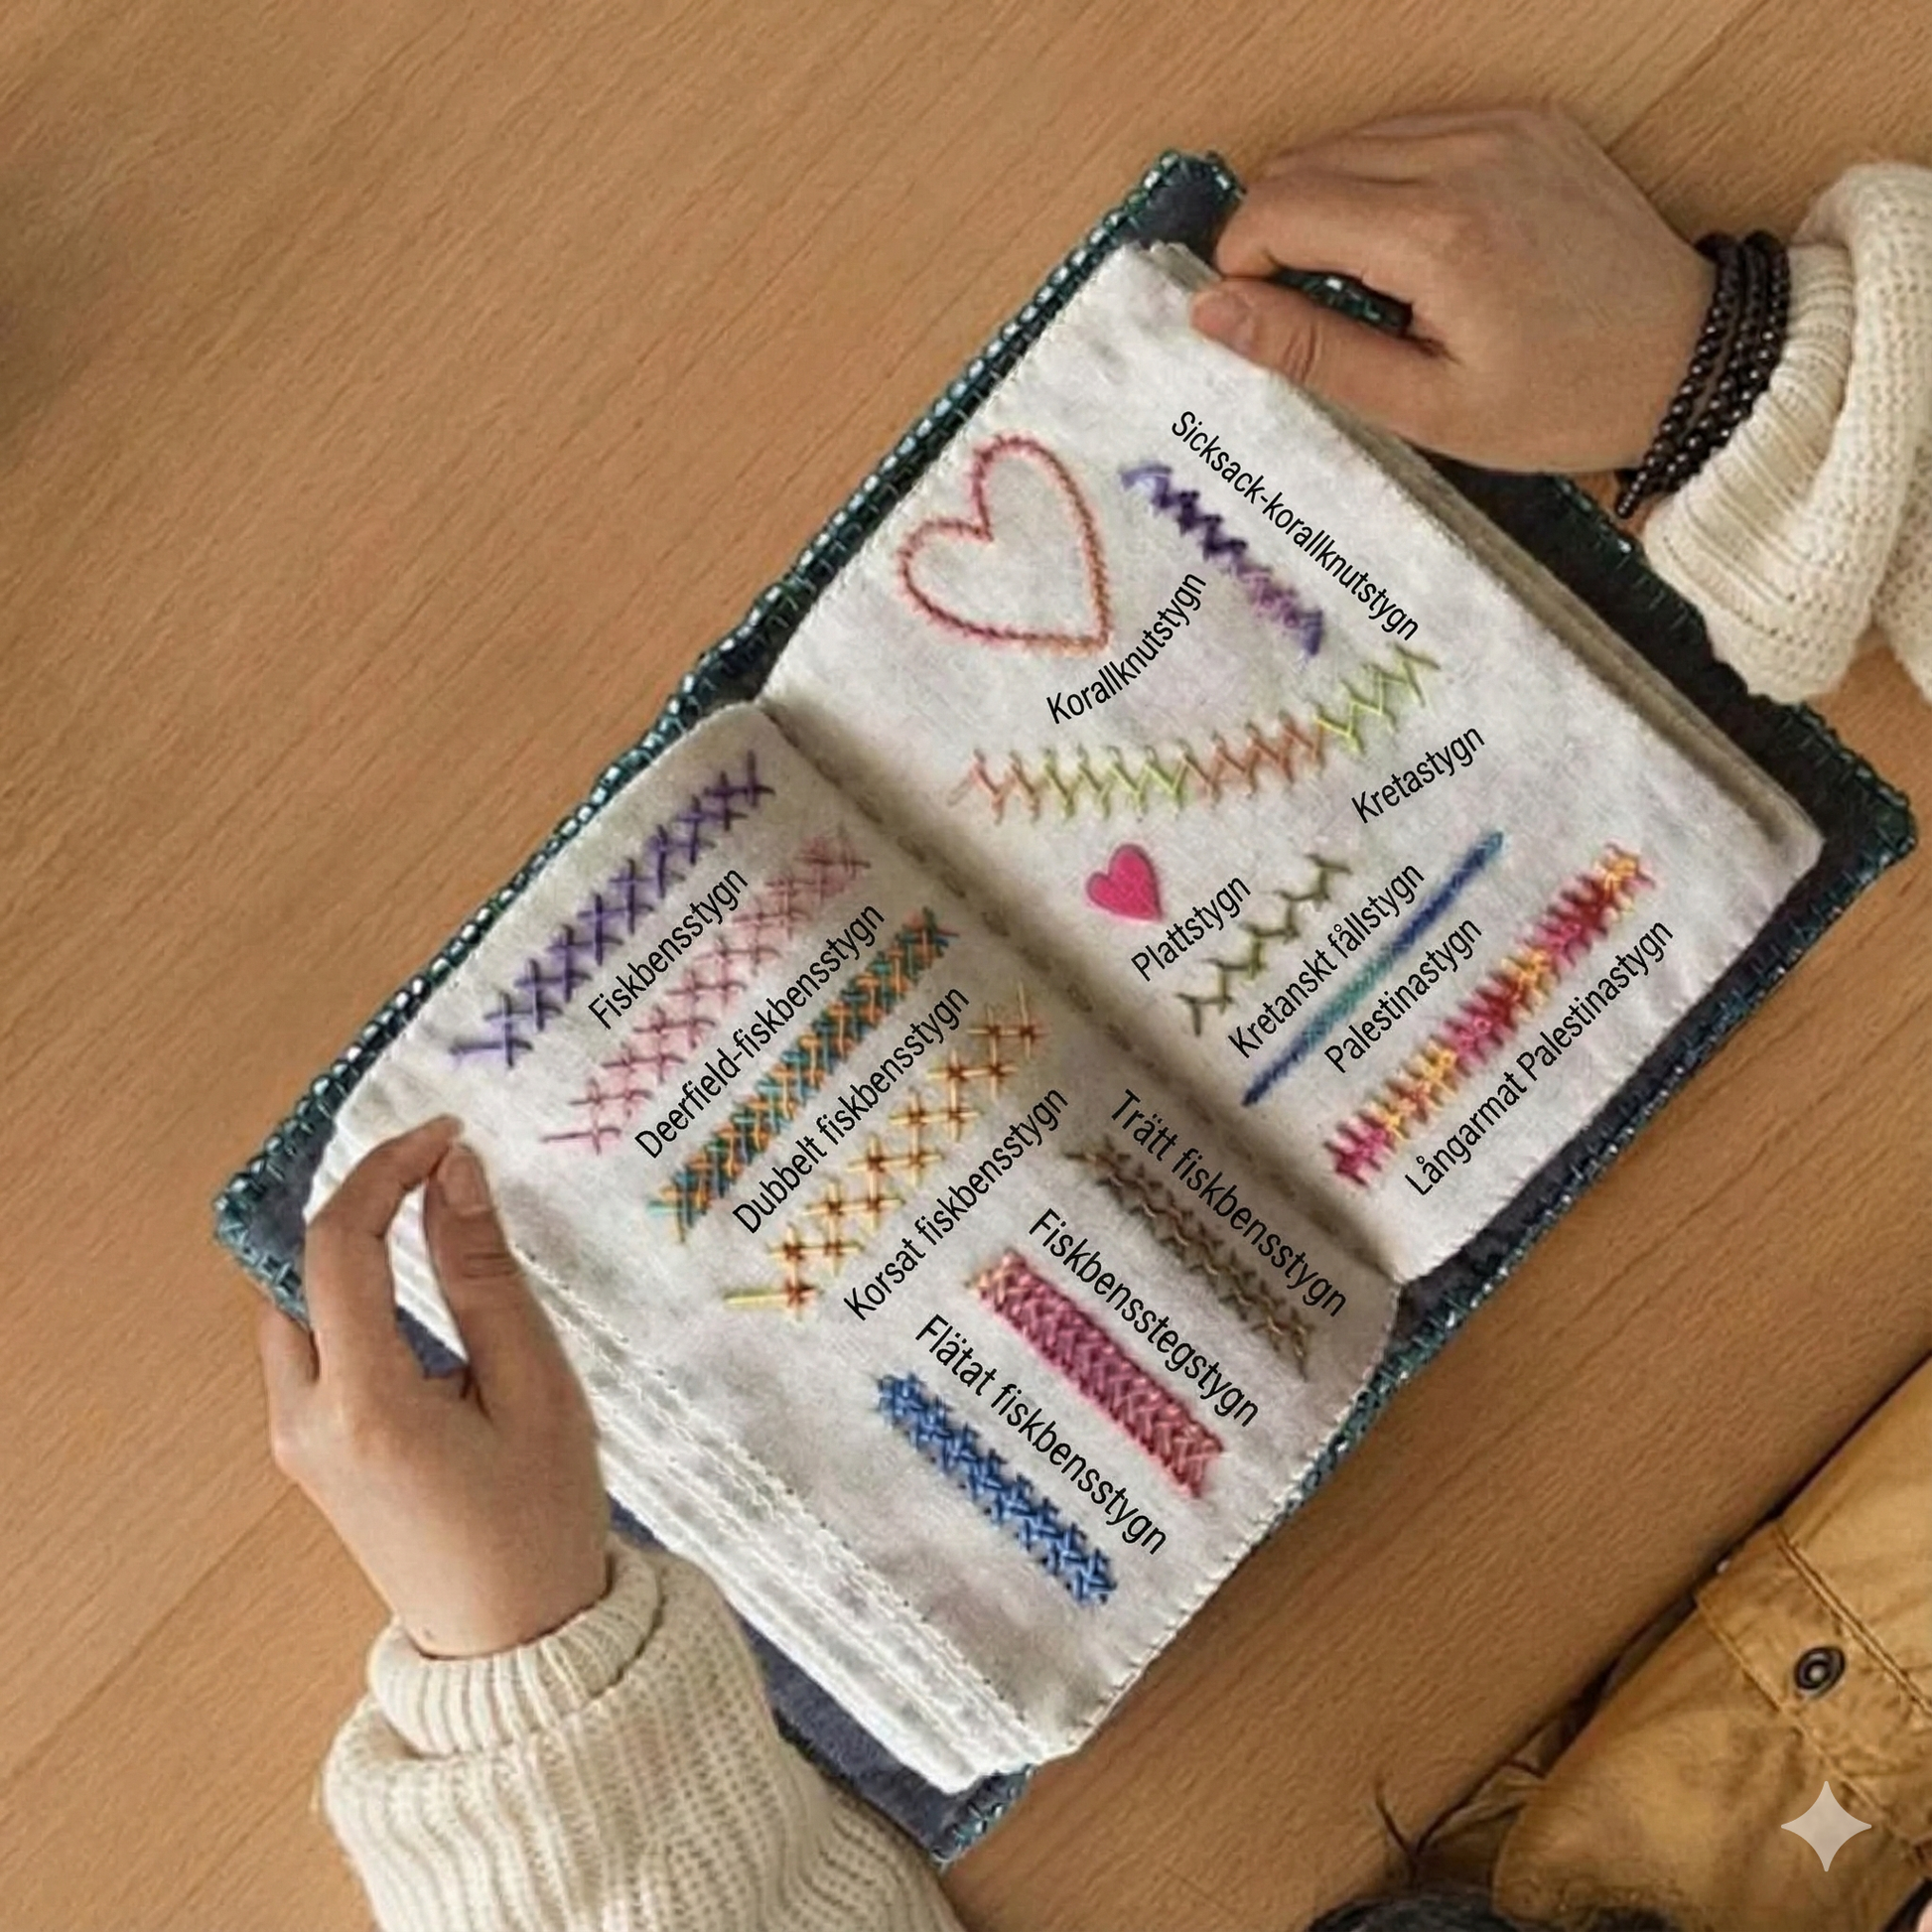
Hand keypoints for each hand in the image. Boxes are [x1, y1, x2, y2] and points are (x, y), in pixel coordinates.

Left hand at [257, 1117, 612, 1658]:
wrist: (516, 1645)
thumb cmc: (540, 1522)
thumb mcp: (535, 1389)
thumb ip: (484, 1277)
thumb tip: (454, 1175)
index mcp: (364, 1404)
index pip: (341, 1247)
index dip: (386, 1171)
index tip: (444, 1137)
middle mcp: (305, 1421)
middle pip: (300, 1272)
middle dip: (362, 1208)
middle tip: (438, 1169)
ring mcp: (296, 1444)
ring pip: (298, 1310)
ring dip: (352, 1256)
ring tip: (430, 1217)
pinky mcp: (309, 1457)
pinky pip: (311, 1351)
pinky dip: (351, 1303)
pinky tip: (413, 1292)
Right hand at [1191, 106, 1715, 472]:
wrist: (1693, 362)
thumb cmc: (1564, 401)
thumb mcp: (1426, 406)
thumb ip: (1312, 352)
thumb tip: (1213, 311)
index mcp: (1437, 235)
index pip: (1281, 207)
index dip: (1242, 262)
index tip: (1255, 315)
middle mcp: (1467, 156)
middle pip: (1306, 162)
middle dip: (1278, 232)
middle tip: (1302, 309)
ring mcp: (1502, 126)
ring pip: (1353, 138)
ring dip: (1328, 202)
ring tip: (1364, 283)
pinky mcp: (1527, 119)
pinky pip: (1414, 127)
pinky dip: (1385, 178)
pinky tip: (1413, 243)